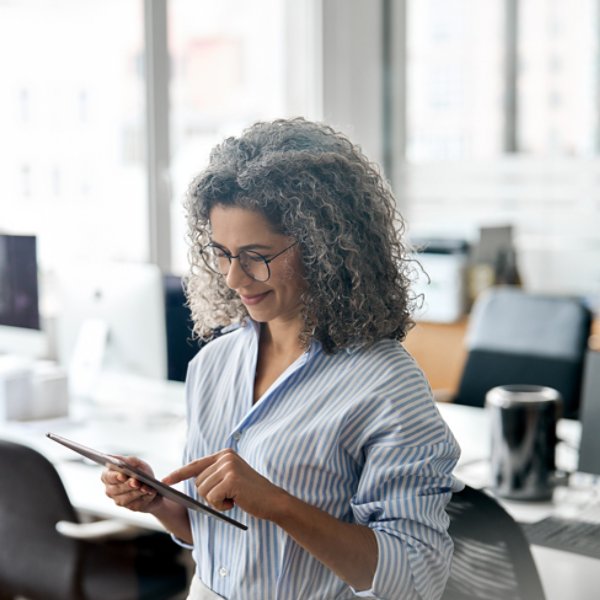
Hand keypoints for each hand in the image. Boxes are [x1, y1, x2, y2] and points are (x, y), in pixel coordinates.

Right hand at [100, 456, 161, 513]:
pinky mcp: (131, 507)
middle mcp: (110, 490)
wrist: (153, 486)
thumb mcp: (138, 463)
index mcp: (108, 475)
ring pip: (125, 498)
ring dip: (137, 492)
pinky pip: (137, 504)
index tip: (122, 475)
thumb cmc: (141, 472)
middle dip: (127, 485)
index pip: (107, 476)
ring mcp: (119, 500)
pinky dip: (145, 497)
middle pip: (115, 489)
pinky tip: (151, 492)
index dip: (114, 476)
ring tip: (145, 487)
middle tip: (135, 482)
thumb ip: (131, 461)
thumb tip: (126, 460)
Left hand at [163, 448, 285, 520]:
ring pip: (203, 491)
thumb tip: (189, 480)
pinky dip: (221, 506)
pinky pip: (212, 498)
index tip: (164, 480)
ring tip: (233, 498)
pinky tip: (235, 502)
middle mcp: (225, 456)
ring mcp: (228, 466)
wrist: (272, 501)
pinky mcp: (231, 479)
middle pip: (197, 482)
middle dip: (209, 495)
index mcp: (224, 454)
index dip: (178, 473)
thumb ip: (214, 474)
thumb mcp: (231, 478)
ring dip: (215, 501)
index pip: (195, 464)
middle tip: (229, 496)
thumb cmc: (250, 493)